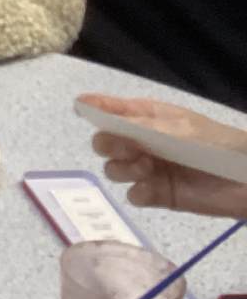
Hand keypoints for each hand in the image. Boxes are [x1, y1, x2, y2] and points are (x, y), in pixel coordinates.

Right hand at [80, 92, 246, 218]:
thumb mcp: (174, 127)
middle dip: (109, 145)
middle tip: (128, 149)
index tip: (84, 113)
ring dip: (124, 169)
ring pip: (114, 170)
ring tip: (147, 168)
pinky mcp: (159, 195)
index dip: (93, 111)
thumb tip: (84, 102)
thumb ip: (131, 121)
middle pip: (104, 143)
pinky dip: (138, 192)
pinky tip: (152, 187)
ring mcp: (149, 169)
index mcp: (146, 118)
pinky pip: (134, 196)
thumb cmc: (215, 144)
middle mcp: (142, 142)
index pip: (108, 111)